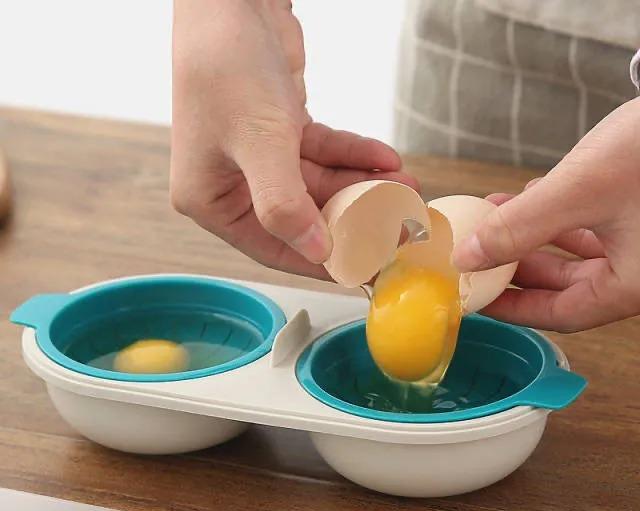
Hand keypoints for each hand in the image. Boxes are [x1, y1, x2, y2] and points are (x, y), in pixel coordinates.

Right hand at [171, 0, 417, 278]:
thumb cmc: (227, 65)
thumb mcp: (258, 142)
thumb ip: (285, 205)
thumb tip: (316, 253)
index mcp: (212, 201)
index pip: (272, 247)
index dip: (320, 260)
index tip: (364, 269)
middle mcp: (233, 185)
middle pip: (303, 218)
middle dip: (353, 218)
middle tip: (396, 225)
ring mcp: (259, 159)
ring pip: (320, 186)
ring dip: (363, 186)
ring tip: (404, 186)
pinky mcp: (281, 133)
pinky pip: (325, 155)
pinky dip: (354, 156)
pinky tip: (386, 158)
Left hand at [452, 97, 639, 331]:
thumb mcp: (581, 192)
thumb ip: (521, 227)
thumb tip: (468, 258)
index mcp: (631, 283)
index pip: (561, 314)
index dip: (513, 309)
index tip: (477, 298)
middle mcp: (637, 268)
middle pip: (565, 286)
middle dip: (516, 269)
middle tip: (477, 259)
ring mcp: (639, 239)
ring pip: (575, 255)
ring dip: (531, 239)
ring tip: (493, 220)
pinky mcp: (638, 211)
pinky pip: (590, 226)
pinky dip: (556, 217)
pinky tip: (529, 196)